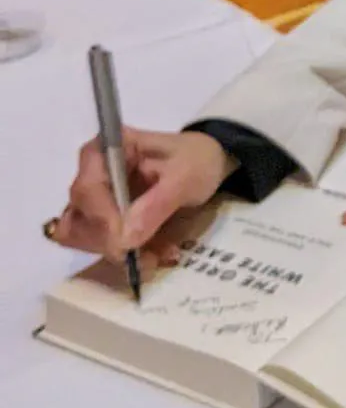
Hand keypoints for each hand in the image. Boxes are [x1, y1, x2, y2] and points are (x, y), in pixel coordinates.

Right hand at [48, 128, 232, 263]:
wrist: (205, 165)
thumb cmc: (195, 160)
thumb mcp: (185, 176)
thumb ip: (156, 204)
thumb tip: (124, 239)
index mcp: (105, 150)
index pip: (87, 189)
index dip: (102, 219)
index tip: (127, 243)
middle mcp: (91, 174)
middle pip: (79, 217)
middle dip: (111, 243)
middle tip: (149, 256)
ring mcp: (93, 199)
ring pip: (83, 237)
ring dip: (117, 253)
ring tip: (156, 255)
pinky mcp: (101, 220)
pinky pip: (99, 245)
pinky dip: (123, 256)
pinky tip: (153, 254)